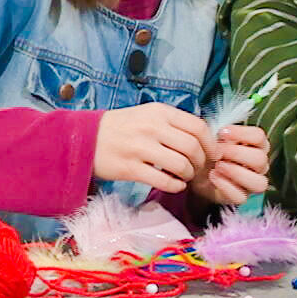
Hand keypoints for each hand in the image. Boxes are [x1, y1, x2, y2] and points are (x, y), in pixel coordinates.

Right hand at [92, 103, 208, 190]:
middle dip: (201, 162)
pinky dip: (175, 185)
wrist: (86, 138)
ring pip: (180, 165)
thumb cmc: (122, 127)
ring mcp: (140, 148)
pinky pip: (163, 180)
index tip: (211, 154)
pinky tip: (175, 185)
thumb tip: (204, 138)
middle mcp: (152, 127)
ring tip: (185, 177)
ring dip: (188, 175)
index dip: (210, 144)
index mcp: (160, 112)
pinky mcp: (130, 168)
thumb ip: (174, 122)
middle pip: (192, 147)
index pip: (198, 127)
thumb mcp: (148, 114)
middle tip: (199, 169)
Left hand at [189, 124, 269, 206]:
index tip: (223, 133)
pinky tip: (213, 176)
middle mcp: (259, 165)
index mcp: (256, 146)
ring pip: (259, 182)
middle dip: (237, 153)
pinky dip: (226, 186)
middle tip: (219, 151)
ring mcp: (252, 183)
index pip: (259, 136)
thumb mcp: (216, 140)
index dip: (242, 133)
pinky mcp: (241, 197)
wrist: (198, 173)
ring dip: (236, 172)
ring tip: (218, 166)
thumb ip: (223, 136)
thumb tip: (224, 133)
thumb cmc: (212, 153)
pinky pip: (241, 197)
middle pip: (260, 159)